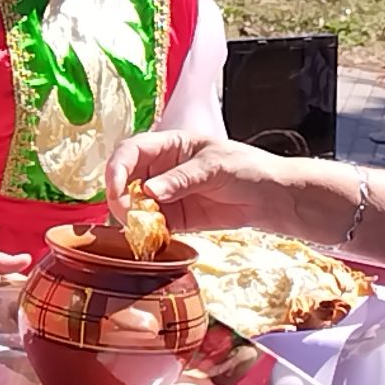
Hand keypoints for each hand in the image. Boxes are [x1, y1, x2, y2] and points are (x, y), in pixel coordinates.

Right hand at [104, 130, 283, 232]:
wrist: (269, 198)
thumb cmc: (246, 168)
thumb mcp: (215, 167)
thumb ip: (182, 179)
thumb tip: (150, 190)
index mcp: (169, 145)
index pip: (131, 151)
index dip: (117, 167)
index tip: (115, 187)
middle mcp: (161, 169)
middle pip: (125, 180)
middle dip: (121, 198)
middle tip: (130, 214)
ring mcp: (166, 196)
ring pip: (134, 206)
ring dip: (132, 219)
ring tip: (145, 228)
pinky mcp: (175, 219)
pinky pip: (152, 227)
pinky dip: (148, 234)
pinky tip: (154, 238)